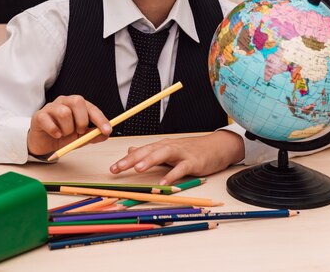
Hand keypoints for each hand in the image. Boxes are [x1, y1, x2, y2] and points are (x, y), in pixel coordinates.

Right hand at [27, 95, 111, 156]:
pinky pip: (48, 120)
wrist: (43, 143)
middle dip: (82, 120)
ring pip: (64, 112)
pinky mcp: (39, 115)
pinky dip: (54, 131)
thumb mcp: (80, 137)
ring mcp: (51, 107)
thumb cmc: (62, 135)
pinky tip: (55, 135)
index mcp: (76, 105)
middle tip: (79, 131)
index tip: (107, 130)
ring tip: (64, 134)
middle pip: (77, 101)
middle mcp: (64, 102)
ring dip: (67, 128)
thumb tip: (106, 134)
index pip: (91, 107)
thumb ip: (92, 135)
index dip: (100, 118)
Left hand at [109, 130, 244, 184]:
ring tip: (138, 169)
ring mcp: (181, 154)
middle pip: (147, 151)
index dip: (126, 159)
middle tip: (117, 168)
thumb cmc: (191, 151)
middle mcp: (169, 147)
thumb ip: (150, 152)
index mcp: (162, 146)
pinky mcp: (193, 162)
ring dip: (149, 160)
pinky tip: (164, 183)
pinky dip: (172, 175)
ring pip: (162, 154)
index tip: (112, 169)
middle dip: (131, 160)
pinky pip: (181, 168)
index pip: (141, 151)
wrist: (216, 147)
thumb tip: (131, 150)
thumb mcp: (169, 150)